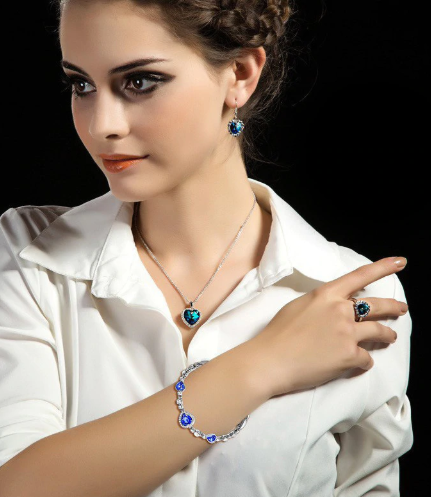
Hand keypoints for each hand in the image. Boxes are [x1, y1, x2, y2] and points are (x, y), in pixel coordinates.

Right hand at [251, 256, 407, 397]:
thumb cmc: (277, 334)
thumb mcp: (298, 306)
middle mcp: (341, 310)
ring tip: (389, 338)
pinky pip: (366, 359)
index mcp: (326, 294)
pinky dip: (363, 363)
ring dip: (387, 336)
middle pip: (378, 305)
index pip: (361, 275)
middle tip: (402, 309)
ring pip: (380, 332)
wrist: (270, 360)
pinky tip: (358, 365)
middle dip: (395, 307)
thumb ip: (321, 304)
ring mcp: (347, 333)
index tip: (400, 262)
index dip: (383, 267)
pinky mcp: (349, 356)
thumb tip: (332, 308)